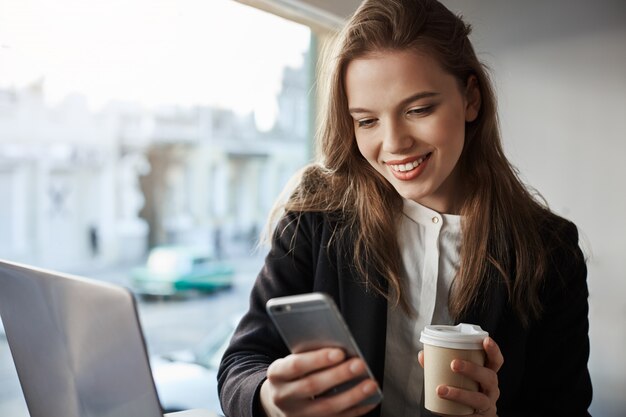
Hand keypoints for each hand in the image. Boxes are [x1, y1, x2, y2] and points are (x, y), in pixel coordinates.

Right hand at [260, 348, 380, 416]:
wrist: (278, 399)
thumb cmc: (292, 373)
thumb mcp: (291, 360)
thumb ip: (309, 354)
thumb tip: (341, 348)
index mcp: (277, 374)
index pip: (296, 366)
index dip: (318, 359)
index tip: (339, 352)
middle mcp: (284, 396)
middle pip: (312, 386)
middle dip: (339, 375)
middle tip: (360, 364)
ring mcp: (297, 415)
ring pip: (326, 407)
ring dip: (352, 395)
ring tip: (370, 383)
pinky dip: (356, 410)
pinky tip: (370, 399)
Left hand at [418, 337, 503, 415]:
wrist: (468, 416)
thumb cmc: (464, 390)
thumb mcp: (457, 377)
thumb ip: (440, 366)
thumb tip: (423, 354)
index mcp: (487, 374)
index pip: (496, 361)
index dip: (493, 351)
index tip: (485, 340)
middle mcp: (491, 388)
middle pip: (490, 377)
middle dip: (473, 369)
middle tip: (454, 364)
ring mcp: (488, 404)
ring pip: (480, 399)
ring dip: (460, 394)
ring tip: (441, 390)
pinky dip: (457, 414)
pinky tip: (444, 412)